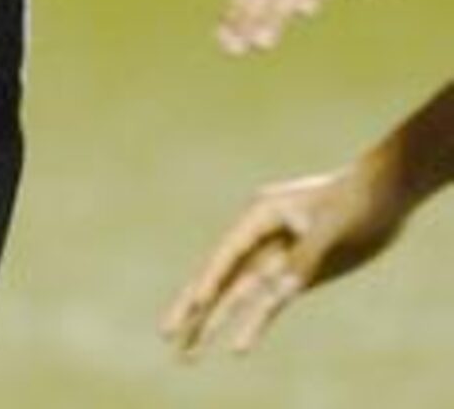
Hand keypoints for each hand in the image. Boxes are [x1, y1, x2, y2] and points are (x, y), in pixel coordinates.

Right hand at [160, 158, 405, 358]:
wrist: (382, 194)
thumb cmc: (357, 201)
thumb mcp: (332, 226)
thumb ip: (305, 256)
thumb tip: (283, 288)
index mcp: (261, 215)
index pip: (228, 253)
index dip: (212, 278)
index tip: (197, 302)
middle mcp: (259, 238)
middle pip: (219, 277)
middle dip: (191, 306)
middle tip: (164, 333)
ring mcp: (275, 258)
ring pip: (236, 296)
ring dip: (213, 323)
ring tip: (189, 353)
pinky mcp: (294, 276)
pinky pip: (266, 305)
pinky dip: (251, 326)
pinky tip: (236, 349)